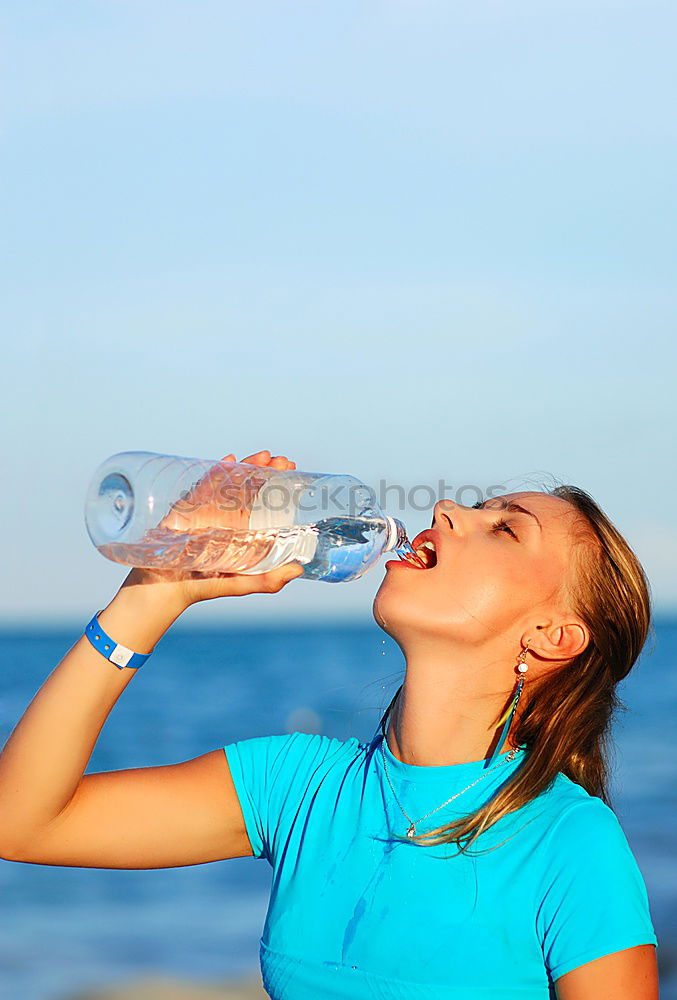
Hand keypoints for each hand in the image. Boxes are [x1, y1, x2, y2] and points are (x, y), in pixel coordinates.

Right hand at [121, 450, 304, 608]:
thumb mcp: (241, 583)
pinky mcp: (188, 506)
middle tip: (282, 461)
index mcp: (242, 532)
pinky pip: (204, 483)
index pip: (264, 504)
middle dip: (266, 472)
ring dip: (247, 466)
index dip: (278, 488)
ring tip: (264, 456)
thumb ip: (268, 580)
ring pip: (230, 482)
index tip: (292, 472)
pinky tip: (230, 458)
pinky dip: (217, 470)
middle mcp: (227, 518)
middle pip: (250, 488)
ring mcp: (207, 509)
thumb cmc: (202, 586)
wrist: (162, 588)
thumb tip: (298, 570)